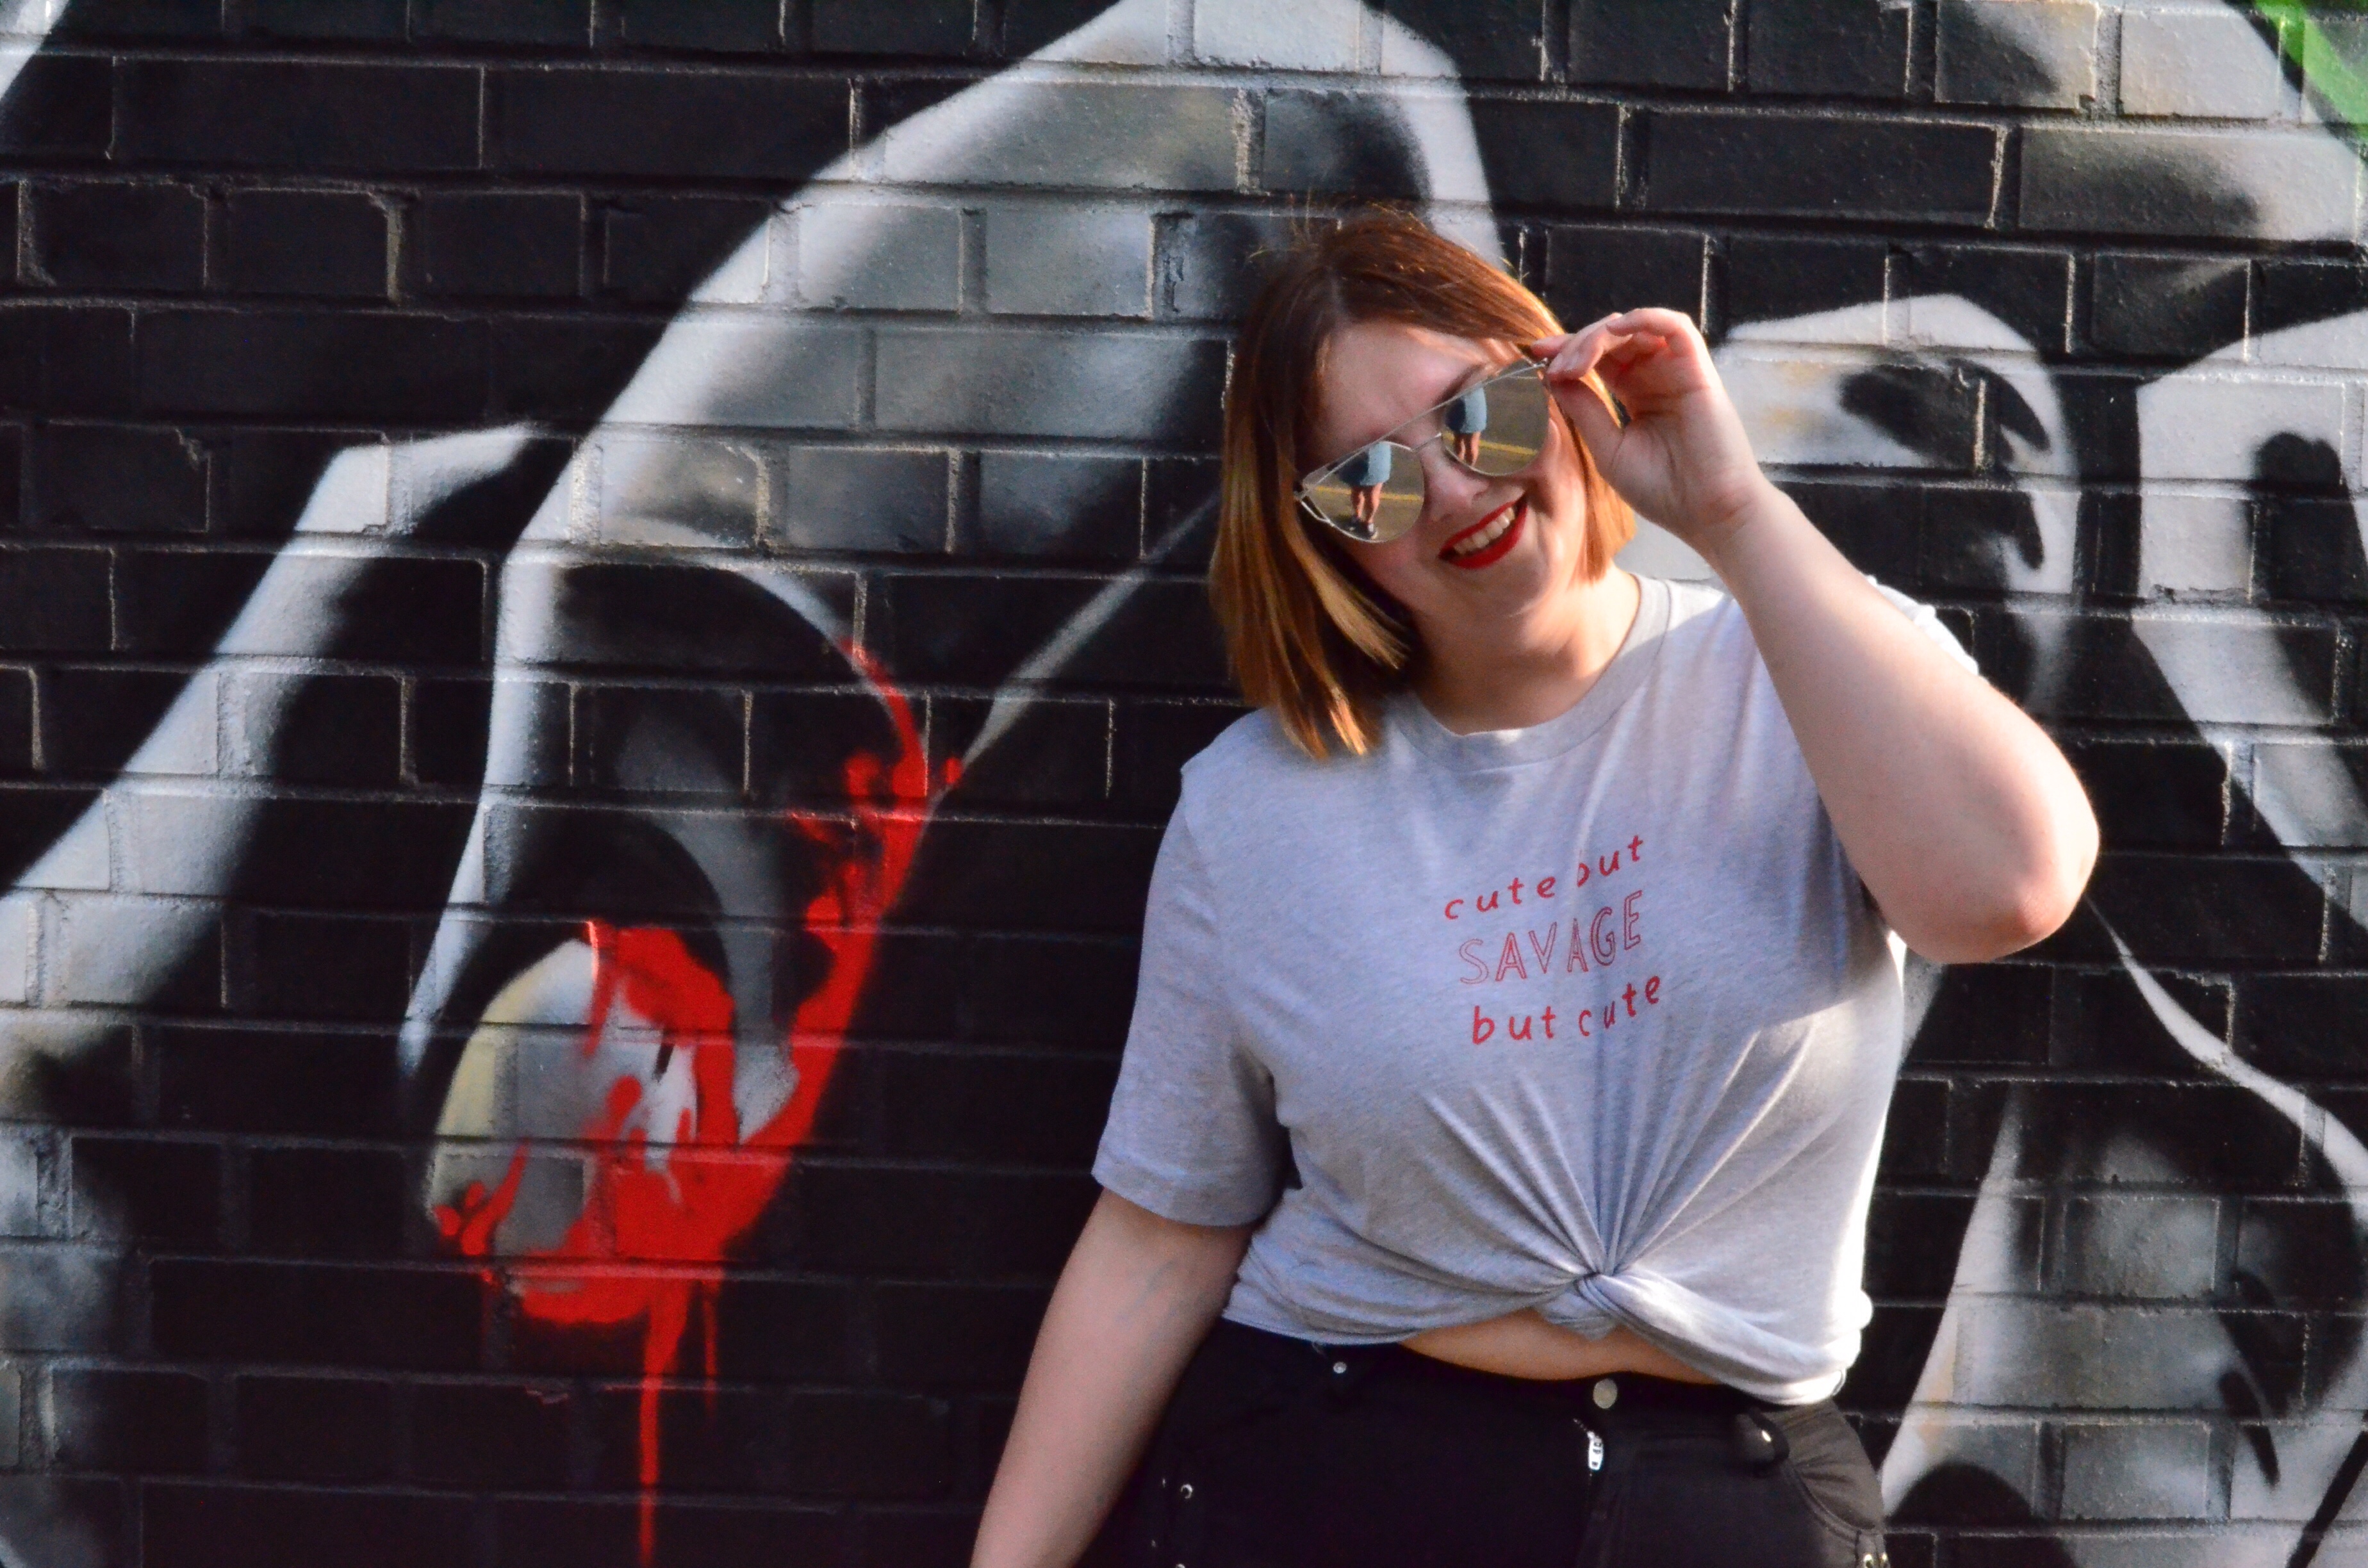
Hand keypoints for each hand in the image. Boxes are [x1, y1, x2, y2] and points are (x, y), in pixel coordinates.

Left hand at [1530, 309, 1775, 563]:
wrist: (1708, 513)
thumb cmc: (1662, 490)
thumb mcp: (1608, 449)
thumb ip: (1584, 411)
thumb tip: (1553, 378)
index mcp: (1637, 394)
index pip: (1599, 358)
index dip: (1568, 350)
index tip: (1536, 352)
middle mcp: (1657, 377)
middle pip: (1613, 338)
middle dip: (1577, 343)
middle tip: (1554, 366)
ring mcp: (1678, 371)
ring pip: (1637, 327)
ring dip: (1600, 335)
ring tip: (1575, 362)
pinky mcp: (1698, 370)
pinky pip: (1675, 327)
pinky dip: (1644, 319)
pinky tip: (1614, 330)